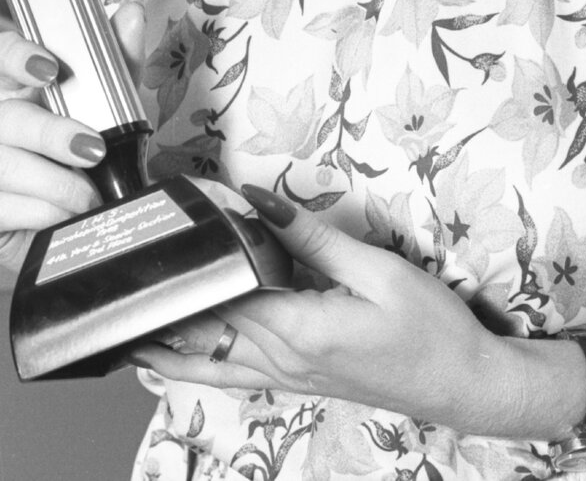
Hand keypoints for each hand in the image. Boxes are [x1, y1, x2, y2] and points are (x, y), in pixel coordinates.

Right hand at [0, 5, 146, 273]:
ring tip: (90, 196)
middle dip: (52, 134)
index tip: (50, 69)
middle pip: (4, 116)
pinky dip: (39, 212)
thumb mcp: (112, 110)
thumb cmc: (89, 161)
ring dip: (54, 181)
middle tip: (93, 150)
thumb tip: (131, 13)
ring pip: (1, 163)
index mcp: (16, 89)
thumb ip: (119, 63)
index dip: (18, 56)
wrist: (84, 229)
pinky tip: (65, 216)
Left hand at [130, 186, 514, 434]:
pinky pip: (231, 374)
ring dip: (165, 340)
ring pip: (208, 362)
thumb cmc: (430, 328)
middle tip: (126, 267)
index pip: (224, 289)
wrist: (463, 384)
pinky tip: (168, 358)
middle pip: (205, 328)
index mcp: (299, 330)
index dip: (192, 254)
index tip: (167, 220)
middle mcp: (283, 361)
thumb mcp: (376, 271)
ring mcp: (287, 377)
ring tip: (121, 322)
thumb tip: (260, 202)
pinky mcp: (297, 381)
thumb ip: (312, 238)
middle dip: (166, 296)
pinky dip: (193, 364)